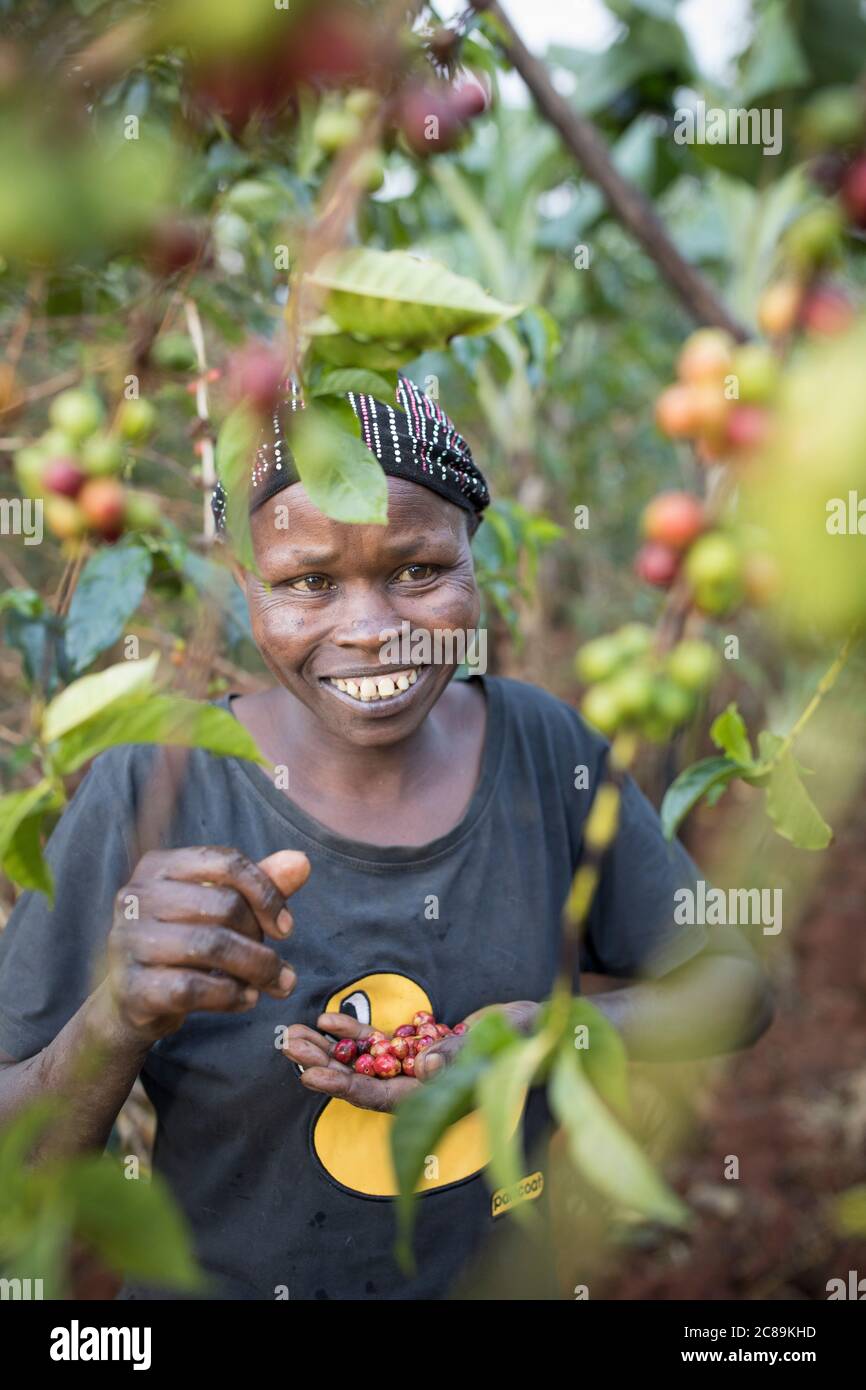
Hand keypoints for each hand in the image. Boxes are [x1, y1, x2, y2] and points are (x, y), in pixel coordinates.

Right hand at [106, 846, 310, 1044]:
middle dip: (261, 939)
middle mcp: (137, 896)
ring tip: (273, 983)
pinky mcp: (132, 986)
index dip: (267, 894)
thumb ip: (259, 885)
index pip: (227, 862)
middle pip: (224, 906)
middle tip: (274, 964)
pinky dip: (231, 996)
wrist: (131, 999)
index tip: (286, 927)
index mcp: (159, 865)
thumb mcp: (218, 908)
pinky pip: (193, 988)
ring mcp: (129, 941)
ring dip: (256, 969)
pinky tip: (245, 999)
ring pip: (212, 947)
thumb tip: (301, 862)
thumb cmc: (182, 943)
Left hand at [282, 1000, 538, 1114]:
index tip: (311, 1075)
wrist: (539, 1032)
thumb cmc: (524, 1045)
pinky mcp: (419, 1046)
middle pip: (361, 1080)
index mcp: (435, 1099)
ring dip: (329, 1047)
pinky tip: (328, 1018)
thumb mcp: (495, 1049)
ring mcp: (416, 1067)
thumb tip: (423, 1066)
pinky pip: (379, 1041)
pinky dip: (355, 1031)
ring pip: (363, 1060)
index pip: (380, 1098)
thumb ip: (459, 1058)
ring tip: (295, 1033)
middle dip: (323, 1064)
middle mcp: (419, 1088)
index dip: (344, 1087)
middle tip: (288, 1047)